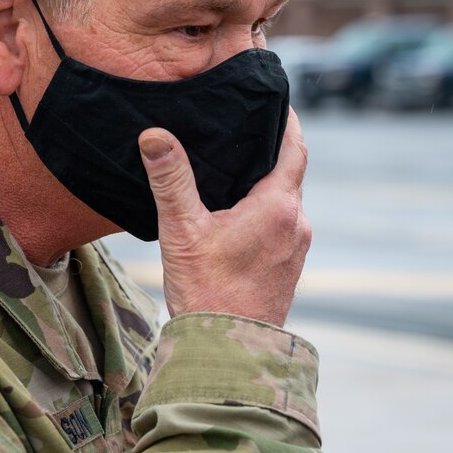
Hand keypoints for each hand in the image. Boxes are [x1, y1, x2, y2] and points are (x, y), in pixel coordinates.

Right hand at [138, 108, 311, 326]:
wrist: (229, 352)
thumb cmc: (207, 292)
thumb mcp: (182, 230)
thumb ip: (171, 179)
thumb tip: (154, 135)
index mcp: (279, 206)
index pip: (294, 148)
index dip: (286, 120)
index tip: (274, 99)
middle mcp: (297, 223)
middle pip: (290, 173)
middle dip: (271, 150)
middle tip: (246, 127)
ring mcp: (297, 248)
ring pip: (286, 201)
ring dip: (268, 184)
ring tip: (238, 167)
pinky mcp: (289, 267)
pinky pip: (283, 226)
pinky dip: (267, 211)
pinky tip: (240, 213)